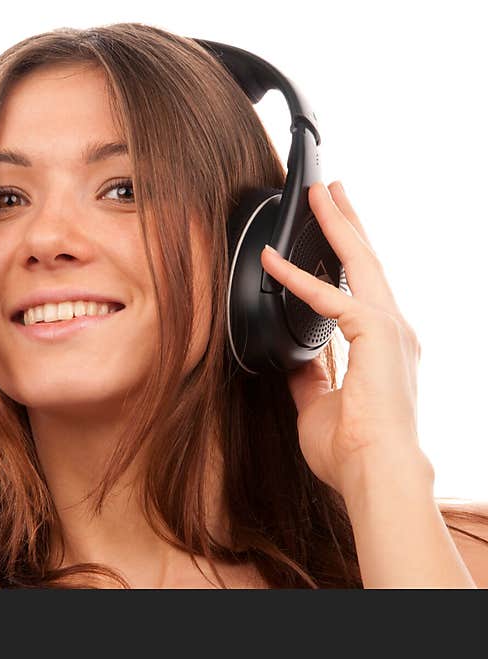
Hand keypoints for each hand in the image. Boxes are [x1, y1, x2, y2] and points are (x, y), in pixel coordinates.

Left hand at [259, 181, 427, 497]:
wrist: (375, 474)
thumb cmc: (352, 450)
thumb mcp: (317, 405)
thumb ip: (308, 376)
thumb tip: (291, 359)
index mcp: (384, 348)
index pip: (363, 291)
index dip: (345, 262)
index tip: (330, 239)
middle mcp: (395, 331)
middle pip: (369, 264)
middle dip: (349, 224)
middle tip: (333, 191)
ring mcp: (391, 329)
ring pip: (360, 263)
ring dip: (337, 225)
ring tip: (321, 194)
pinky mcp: (376, 334)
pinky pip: (331, 296)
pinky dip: (298, 278)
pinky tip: (273, 261)